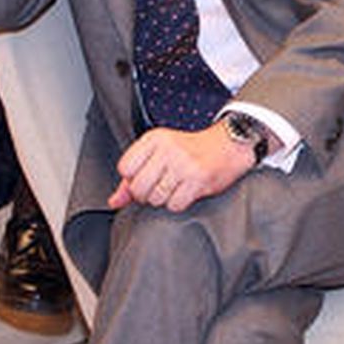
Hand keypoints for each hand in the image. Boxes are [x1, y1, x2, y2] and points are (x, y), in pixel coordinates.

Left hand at [108, 124, 255, 212]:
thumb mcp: (160, 154)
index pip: (125, 168)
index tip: (148, 174)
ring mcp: (183, 164)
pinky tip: (187, 191)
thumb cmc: (193, 149)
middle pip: (139, 188)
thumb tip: (114, 202)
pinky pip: (175, 205)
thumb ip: (133, 177)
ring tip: (177, 185)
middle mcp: (168, 149)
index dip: (134, 178)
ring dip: (165, 198)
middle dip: (148, 193)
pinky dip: (179, 203)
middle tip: (162, 184)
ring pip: (156, 199)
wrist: (230, 144)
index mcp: (155, 138)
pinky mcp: (198, 180)